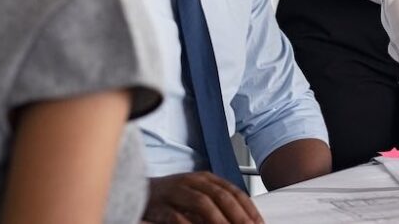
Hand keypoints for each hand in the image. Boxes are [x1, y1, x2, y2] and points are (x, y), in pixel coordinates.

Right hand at [142, 172, 262, 223]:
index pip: (233, 191)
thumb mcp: (198, 195)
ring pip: (202, 203)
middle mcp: (192, 182)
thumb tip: (242, 220)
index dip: (248, 208)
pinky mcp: (159, 206)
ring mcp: (175, 192)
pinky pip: (177, 216)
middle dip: (238, 215)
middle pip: (221, 196)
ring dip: (219, 220)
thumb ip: (217, 204)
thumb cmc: (172, 196)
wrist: (139, 192)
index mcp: (205, 178)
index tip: (258, 223)